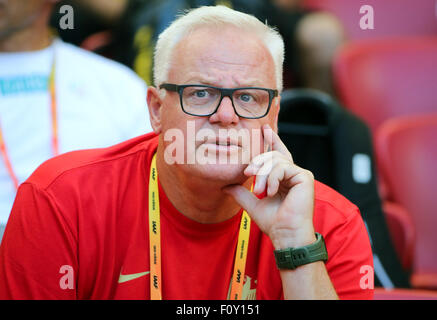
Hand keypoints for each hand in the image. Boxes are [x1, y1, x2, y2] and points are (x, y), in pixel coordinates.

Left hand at [223, 124, 315, 248]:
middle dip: (258, 162)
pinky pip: (283, 167)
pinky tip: (271, 191)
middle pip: (272, 155)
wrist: (285, 234)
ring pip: (276, 160)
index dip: (272, 140)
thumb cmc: (273, 222)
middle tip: (248, 172)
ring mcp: (300, 174)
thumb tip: (225, 186)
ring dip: (263, 175)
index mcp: (283, 178)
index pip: (277, 154)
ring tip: (260, 191)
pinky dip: (273, 178)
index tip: (264, 129)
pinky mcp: (304, 177)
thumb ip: (241, 193)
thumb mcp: (252, 204)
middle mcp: (293, 174)